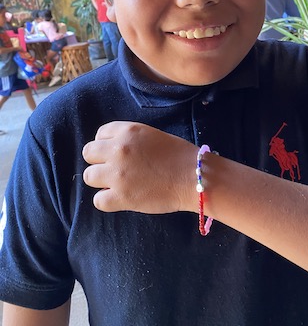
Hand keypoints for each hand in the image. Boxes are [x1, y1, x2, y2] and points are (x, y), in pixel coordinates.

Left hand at [82, 121, 196, 213]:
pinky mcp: (121, 197)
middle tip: (114, 168)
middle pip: (88, 153)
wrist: (194, 177)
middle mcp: (118, 150)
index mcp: (127, 131)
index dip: (107, 144)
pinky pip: (98, 200)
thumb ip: (129, 139)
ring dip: (101, 180)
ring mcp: (117, 174)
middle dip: (99, 161)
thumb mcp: (151, 135)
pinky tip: (120, 198)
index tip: (117, 153)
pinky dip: (107, 200)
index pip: (100, 134)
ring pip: (89, 176)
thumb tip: (110, 150)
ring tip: (117, 184)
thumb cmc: (178, 155)